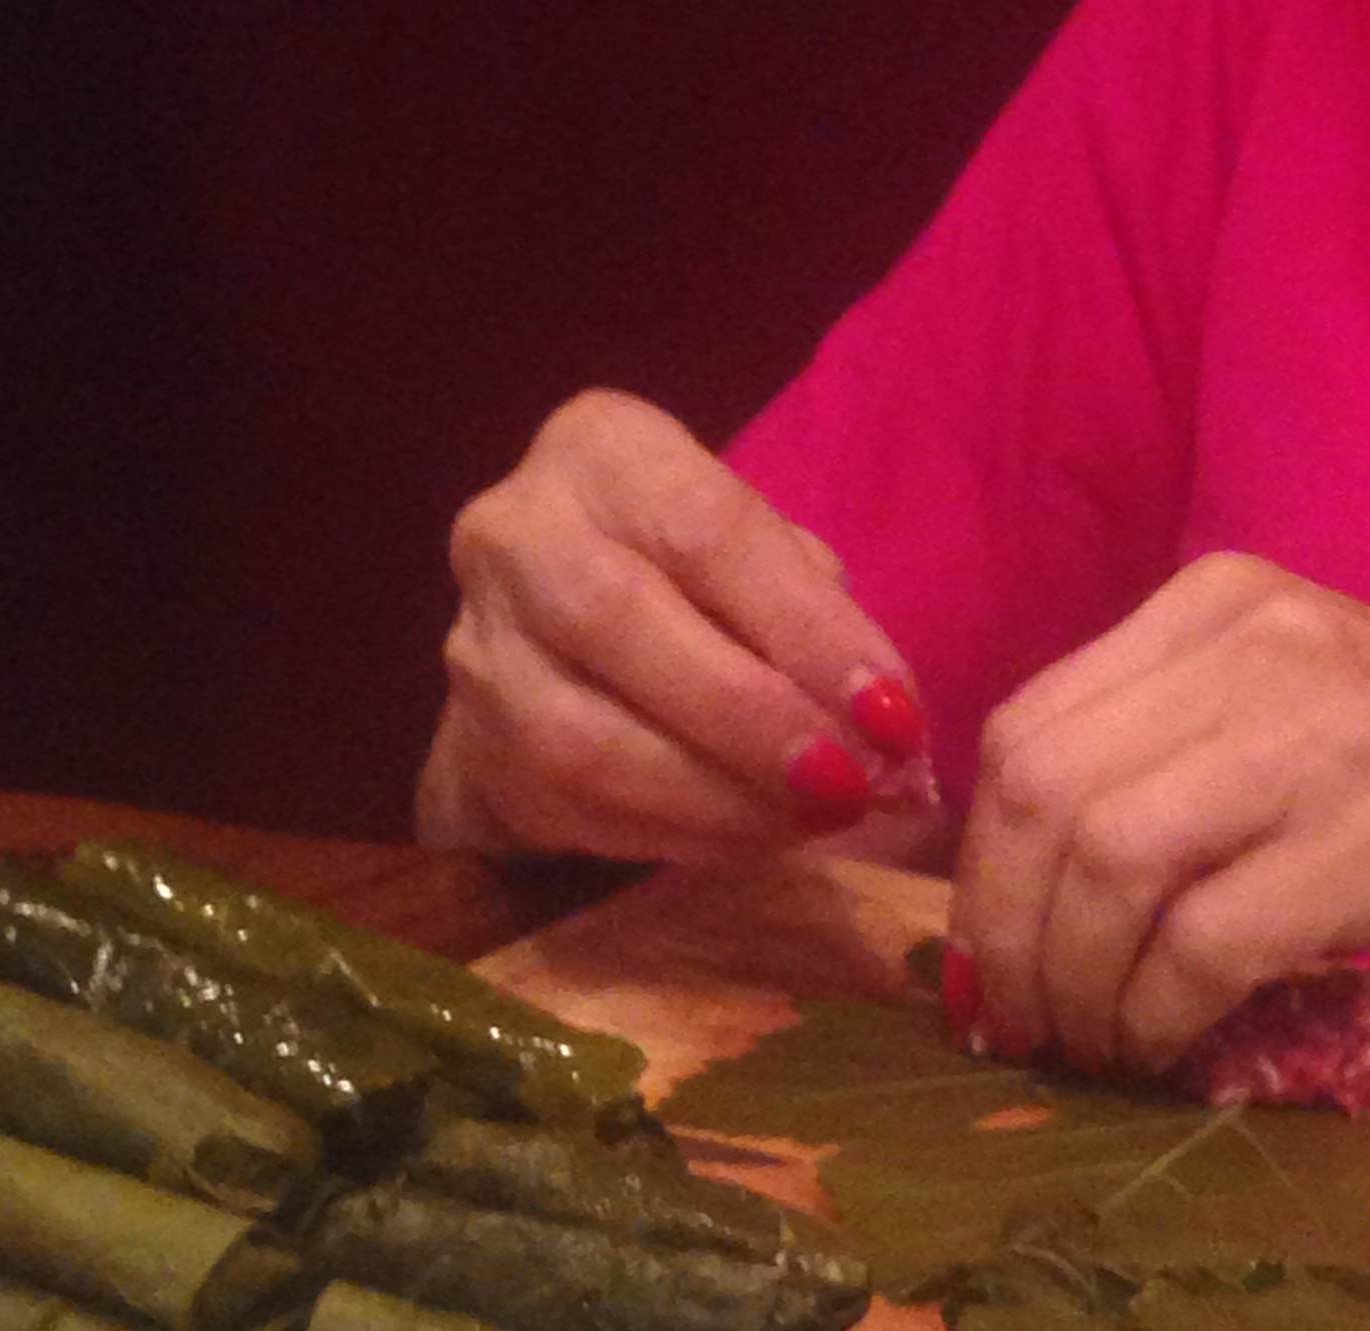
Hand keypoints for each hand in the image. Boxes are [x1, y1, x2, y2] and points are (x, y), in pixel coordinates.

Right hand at [417, 390, 933, 862]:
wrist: (558, 646)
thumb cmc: (691, 583)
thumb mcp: (758, 559)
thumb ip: (814, 618)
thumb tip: (887, 734)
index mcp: (603, 452)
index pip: (707, 534)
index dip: (805, 633)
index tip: (892, 716)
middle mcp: (516, 535)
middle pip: (623, 625)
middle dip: (752, 720)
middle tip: (848, 784)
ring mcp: (480, 649)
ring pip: (588, 741)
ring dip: (719, 799)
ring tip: (810, 821)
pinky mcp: (477, 752)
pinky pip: (581, 812)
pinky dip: (685, 837)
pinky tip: (754, 839)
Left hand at [948, 556, 1369, 1071]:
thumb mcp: (1295, 712)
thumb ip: (1167, 758)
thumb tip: (1017, 892)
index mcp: (1220, 607)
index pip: (1029, 733)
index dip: (980, 868)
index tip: (989, 962)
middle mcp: (1256, 648)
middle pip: (1041, 800)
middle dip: (1006, 939)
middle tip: (1024, 1027)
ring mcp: (1317, 741)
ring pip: (1104, 871)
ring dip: (1076, 989)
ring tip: (1095, 1047)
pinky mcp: (1369, 843)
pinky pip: (1200, 947)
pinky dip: (1157, 1017)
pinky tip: (1168, 1049)